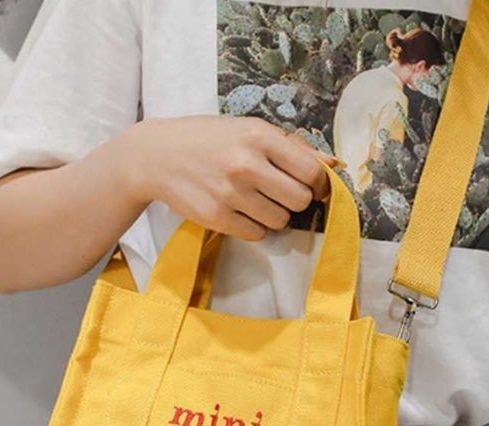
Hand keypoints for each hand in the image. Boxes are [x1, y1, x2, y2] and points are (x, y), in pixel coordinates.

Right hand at [121, 114, 335, 240]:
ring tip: (255, 200)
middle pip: (300, 200)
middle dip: (295, 200)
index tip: (312, 187)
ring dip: (273, 214)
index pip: (311, 171)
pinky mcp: (216, 217)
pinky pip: (256, 234)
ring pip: (280, 220)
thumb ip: (290, 146)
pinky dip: (253, 226)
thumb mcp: (247, 129)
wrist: (156, 156)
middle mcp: (246, 164)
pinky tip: (238, 211)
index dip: (318, 184)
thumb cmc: (207, 140)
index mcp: (259, 136)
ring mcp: (230, 193)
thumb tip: (333, 165)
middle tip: (279, 193)